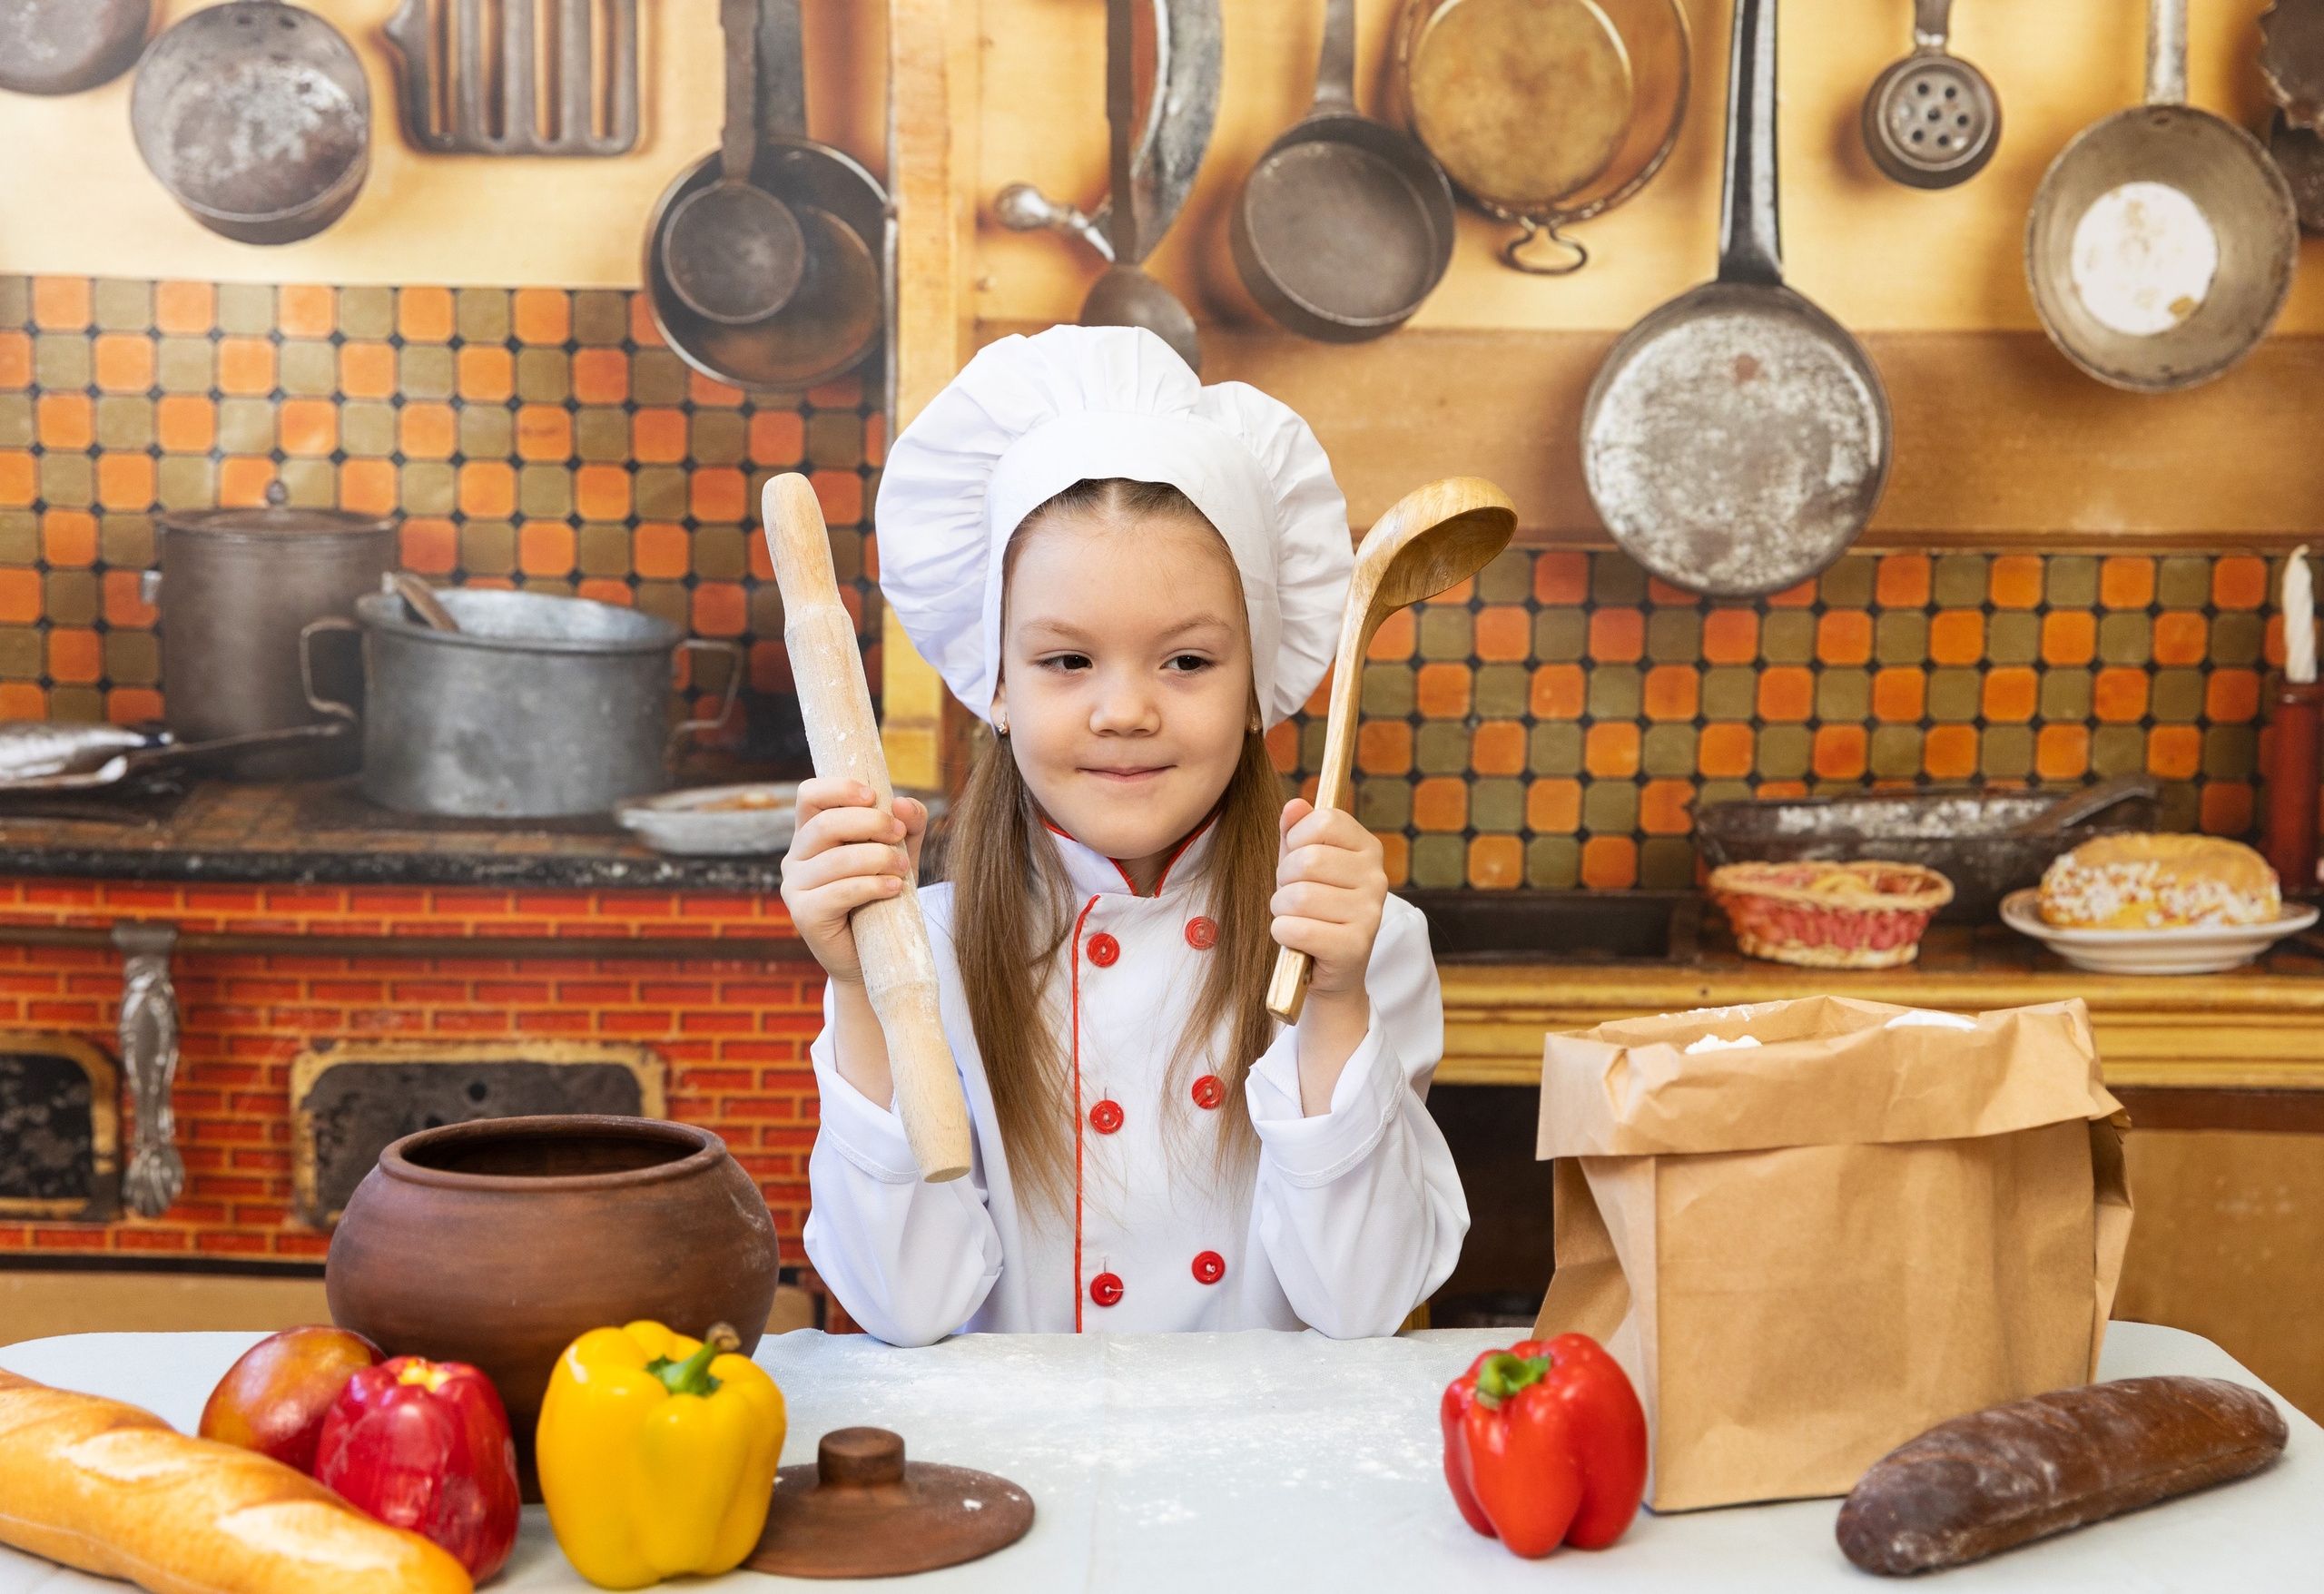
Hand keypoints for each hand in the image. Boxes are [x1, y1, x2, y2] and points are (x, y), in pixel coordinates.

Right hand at [780, 778, 926, 986]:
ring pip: (834, 860)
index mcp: (811, 833)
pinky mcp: (803, 914)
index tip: (873, 796)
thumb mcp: (900, 852)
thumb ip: (909, 824)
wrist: (874, 954)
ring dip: (877, 859)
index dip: (838, 789)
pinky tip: (894, 888)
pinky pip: (838, 892)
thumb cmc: (883, 895)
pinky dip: (870, 886)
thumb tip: (903, 803)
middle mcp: (795, 857)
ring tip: (903, 868)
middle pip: (825, 824)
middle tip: (899, 834)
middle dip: (869, 824)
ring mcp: (794, 886)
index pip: (809, 795)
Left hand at [1271, 798, 1387, 998]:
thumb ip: (1296, 833)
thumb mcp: (1302, 866)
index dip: (1297, 839)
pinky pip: (1298, 929)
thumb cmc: (1314, 910)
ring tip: (1294, 918)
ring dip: (1282, 910)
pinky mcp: (1356, 946)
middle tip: (1291, 897)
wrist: (1330, 970)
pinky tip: (1294, 939)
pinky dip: (1283, 933)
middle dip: (1284, 880)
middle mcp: (1376, 878)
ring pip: (1300, 896)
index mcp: (1368, 849)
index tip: (1296, 859)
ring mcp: (1370, 913)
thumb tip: (1294, 805)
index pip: (1325, 820)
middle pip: (1309, 860)